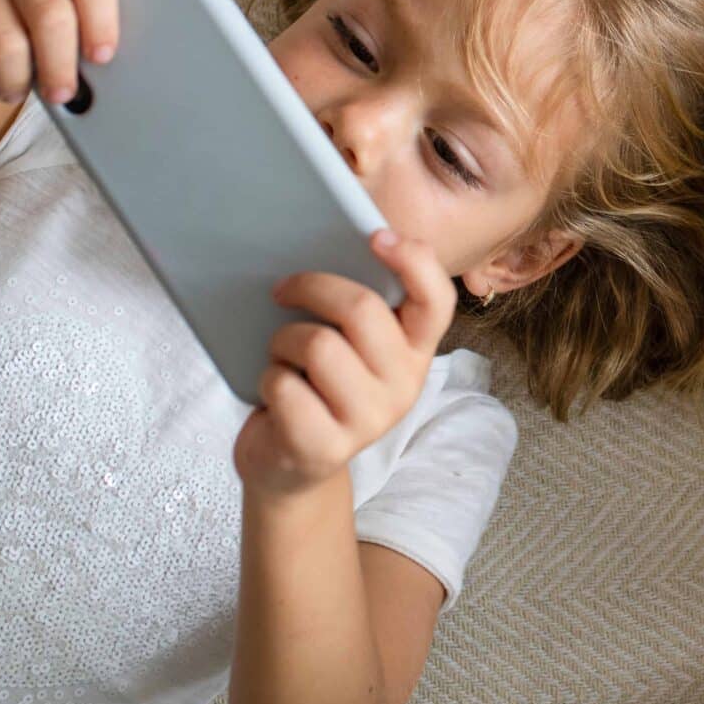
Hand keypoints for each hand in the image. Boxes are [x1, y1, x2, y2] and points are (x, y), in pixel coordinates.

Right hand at [0, 0, 117, 107]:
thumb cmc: (16, 39)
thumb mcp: (59, 28)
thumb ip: (92, 24)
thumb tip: (150, 40)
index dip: (102, 16)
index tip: (103, 57)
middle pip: (50, 10)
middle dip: (61, 64)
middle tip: (63, 94)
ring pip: (5, 40)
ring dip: (15, 79)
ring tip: (15, 87)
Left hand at [233, 231, 455, 496]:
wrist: (289, 467)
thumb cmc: (316, 386)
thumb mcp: (350, 346)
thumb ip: (357, 307)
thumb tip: (324, 244)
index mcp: (416, 350)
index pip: (436, 299)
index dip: (413, 260)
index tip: (375, 237)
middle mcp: (404, 385)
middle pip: (362, 309)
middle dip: (311, 287)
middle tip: (283, 289)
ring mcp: (368, 420)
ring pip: (317, 344)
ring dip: (282, 340)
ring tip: (282, 355)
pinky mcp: (325, 446)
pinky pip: (283, 384)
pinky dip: (267, 378)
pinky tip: (275, 393)